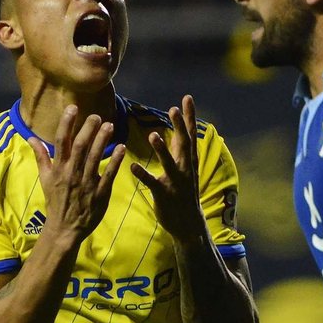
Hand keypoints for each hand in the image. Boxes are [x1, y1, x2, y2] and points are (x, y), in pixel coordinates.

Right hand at [31, 106, 125, 242]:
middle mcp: (72, 174)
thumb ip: (41, 157)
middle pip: (81, 146)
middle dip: (88, 129)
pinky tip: (121, 147)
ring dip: (103, 140)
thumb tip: (31, 138)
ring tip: (110, 125)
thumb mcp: (45, 179)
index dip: (67, 123)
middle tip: (96, 116)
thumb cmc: (55, 202)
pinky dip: (115, 161)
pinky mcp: (100, 194)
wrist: (64, 229)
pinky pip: (109, 175)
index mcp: (59, 169)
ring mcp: (87, 184)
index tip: (73, 108)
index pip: (61, 142)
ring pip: (95, 158)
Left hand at [130, 94, 206, 243]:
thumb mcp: (187, 169)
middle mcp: (185, 169)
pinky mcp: (164, 195)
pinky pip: (153, 183)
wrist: (189, 225)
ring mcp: (176, 183)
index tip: (187, 97)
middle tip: (174, 109)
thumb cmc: (184, 193)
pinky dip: (143, 174)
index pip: (190, 134)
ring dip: (161, 149)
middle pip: (184, 144)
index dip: (189, 116)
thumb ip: (182, 150)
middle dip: (180, 126)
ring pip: (169, 164)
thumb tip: (181, 129)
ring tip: (153, 135)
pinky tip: (132, 166)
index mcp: (188, 161)